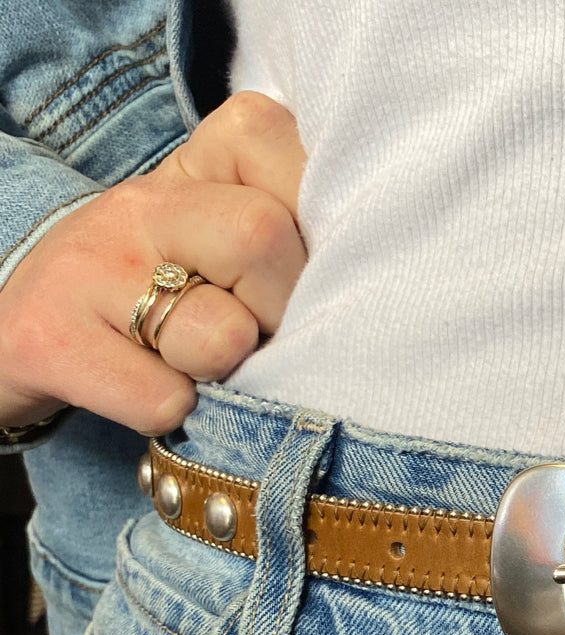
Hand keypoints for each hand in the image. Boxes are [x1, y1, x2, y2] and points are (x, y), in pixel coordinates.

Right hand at [0, 91, 305, 433]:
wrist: (19, 325)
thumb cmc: (163, 287)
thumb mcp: (223, 235)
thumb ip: (298, 228)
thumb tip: (384, 269)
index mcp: (195, 167)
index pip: (278, 146)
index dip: (312, 218)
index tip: (301, 264)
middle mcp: (138, 205)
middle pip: (262, 237)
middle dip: (282, 305)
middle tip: (261, 333)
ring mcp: (88, 270)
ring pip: (218, 332)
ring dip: (230, 369)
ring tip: (205, 365)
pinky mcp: (50, 343)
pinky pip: (164, 400)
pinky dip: (177, 414)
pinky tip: (161, 395)